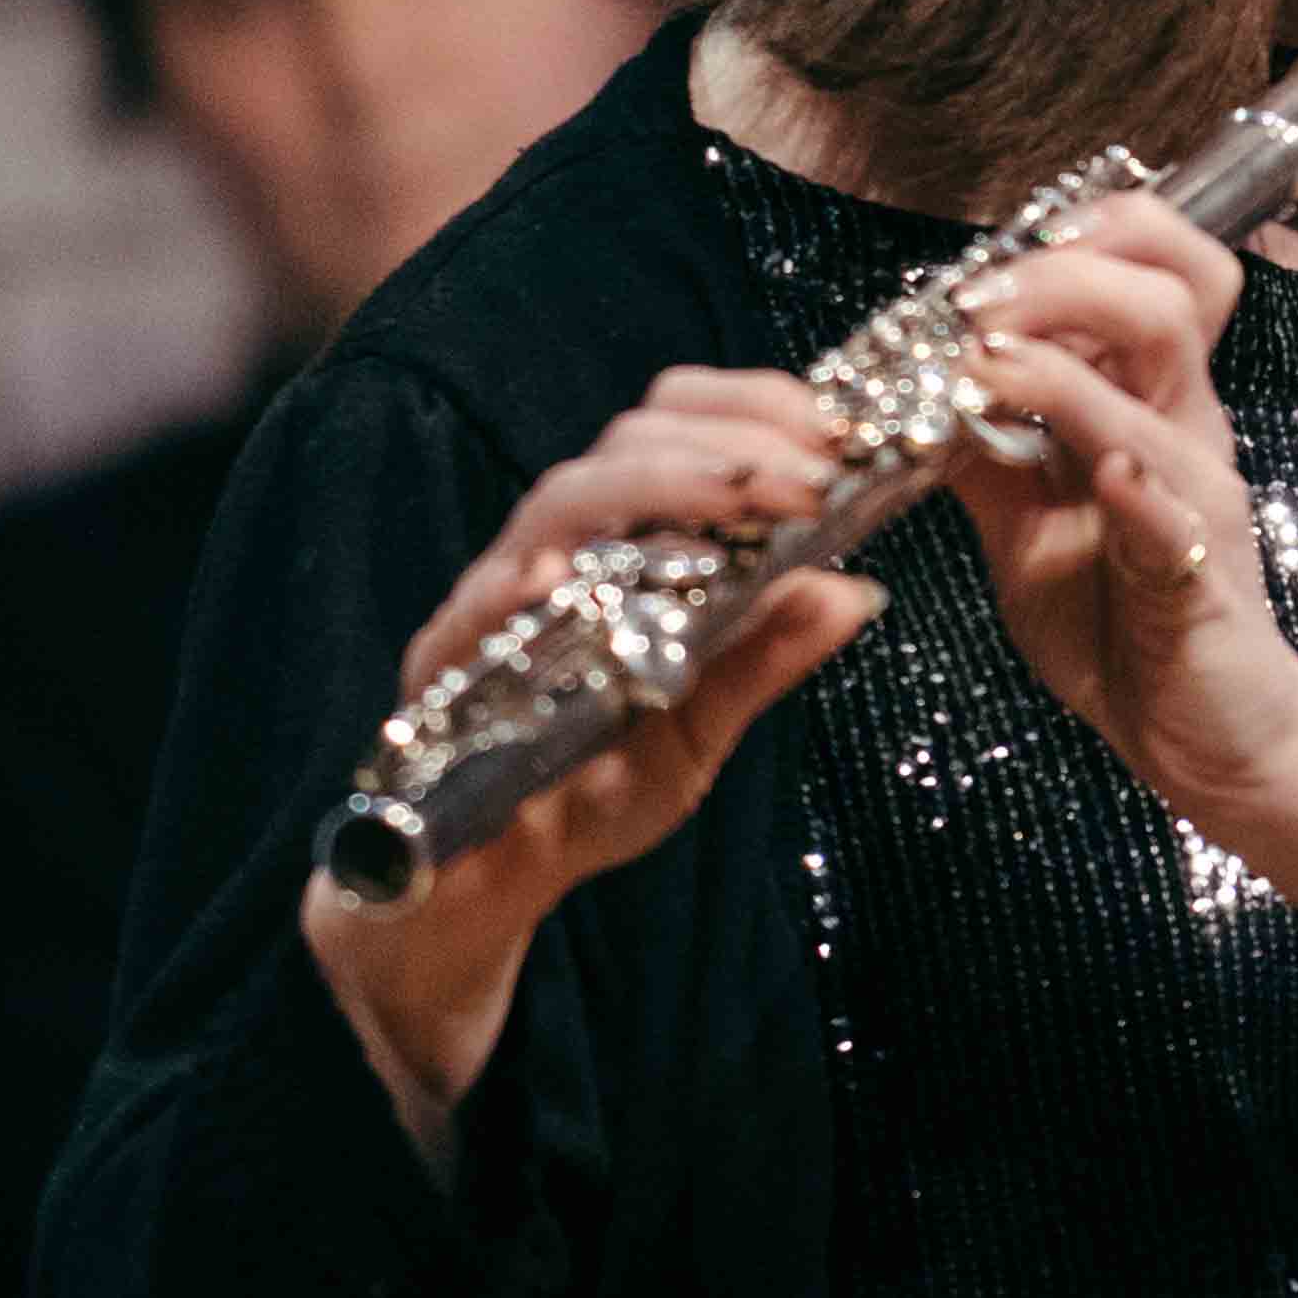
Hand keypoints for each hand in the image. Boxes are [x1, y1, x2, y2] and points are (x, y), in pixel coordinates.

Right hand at [303, 364, 885, 1177]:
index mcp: (618, 547)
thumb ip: (767, 658)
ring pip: (560, 501)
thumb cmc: (590, 789)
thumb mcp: (702, 727)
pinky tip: (576, 577)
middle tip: (814, 471)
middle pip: (624, 446)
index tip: (835, 430)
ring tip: (748, 498)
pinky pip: (477, 608)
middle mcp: (553, 554)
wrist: (481, 887)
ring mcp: (492, 603)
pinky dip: (528, 584)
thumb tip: (857, 590)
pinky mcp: (441, 667)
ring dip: (661, 486)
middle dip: (727, 444)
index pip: (676, 431)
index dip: (752, 410)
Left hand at [947, 196, 1297, 1031]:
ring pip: (1164, 386)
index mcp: (1151, 405)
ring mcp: (1200, 501)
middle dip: (1063, 275)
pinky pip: (1176, 516)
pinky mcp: (1199, 581)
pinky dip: (1135, 484)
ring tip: (984, 363)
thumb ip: (982, 457)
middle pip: (1168, 292)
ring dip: (1067, 363)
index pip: (1153, 267)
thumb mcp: (1030, 528)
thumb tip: (905, 392)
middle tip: (971, 304)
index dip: (1078, 237)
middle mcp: (1188, 431)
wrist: (1213, 742)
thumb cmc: (1128, 629)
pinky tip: (1095, 472)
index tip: (979, 268)